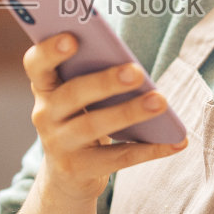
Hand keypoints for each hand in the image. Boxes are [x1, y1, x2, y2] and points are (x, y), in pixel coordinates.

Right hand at [22, 34, 185, 203]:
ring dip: (130, 112)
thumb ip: (91, 75)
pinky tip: (176, 142)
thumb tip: (132, 66)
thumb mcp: (77, 96)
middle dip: (105, 82)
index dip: (50, 51)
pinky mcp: (78, 170)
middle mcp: (44, 114)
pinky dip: (150, 149)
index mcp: (45, 86)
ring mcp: (58, 144)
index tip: (72, 38)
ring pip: (94, 126)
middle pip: (72, 94)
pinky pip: (118, 158)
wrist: (66, 176)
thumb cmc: (79, 119)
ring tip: (161, 101)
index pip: (36, 64)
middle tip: (136, 72)